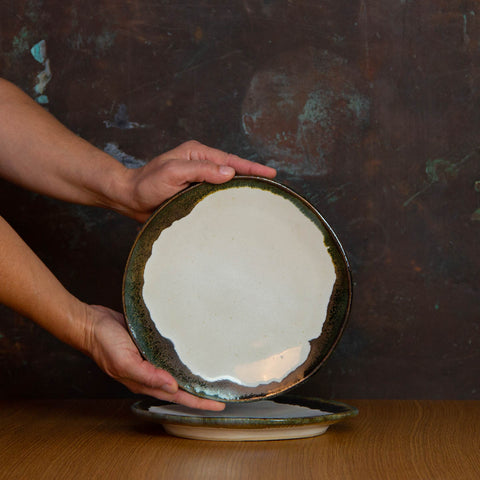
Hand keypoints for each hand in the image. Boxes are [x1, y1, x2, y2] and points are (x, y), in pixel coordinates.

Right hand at [84, 304, 224, 410]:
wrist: (90, 324)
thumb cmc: (103, 343)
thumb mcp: (125, 362)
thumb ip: (147, 375)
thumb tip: (172, 387)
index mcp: (144, 381)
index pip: (177, 396)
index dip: (198, 402)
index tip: (218, 405)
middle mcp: (149, 373)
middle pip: (180, 387)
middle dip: (200, 393)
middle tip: (222, 394)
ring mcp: (149, 359)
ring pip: (175, 372)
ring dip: (192, 376)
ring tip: (211, 377)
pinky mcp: (149, 345)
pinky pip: (168, 355)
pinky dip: (181, 358)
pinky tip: (190, 354)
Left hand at [116, 140, 275, 221]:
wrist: (129, 199)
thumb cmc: (147, 184)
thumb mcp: (174, 173)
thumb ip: (201, 171)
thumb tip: (230, 172)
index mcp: (197, 154)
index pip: (230, 160)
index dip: (251, 167)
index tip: (271, 173)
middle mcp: (199, 165)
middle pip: (232, 170)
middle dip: (251, 176)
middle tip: (272, 185)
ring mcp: (197, 180)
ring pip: (225, 183)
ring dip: (241, 188)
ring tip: (260, 196)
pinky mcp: (193, 193)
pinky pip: (215, 195)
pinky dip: (228, 199)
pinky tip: (236, 207)